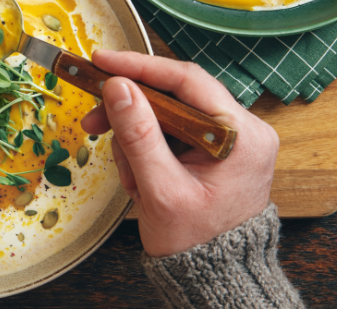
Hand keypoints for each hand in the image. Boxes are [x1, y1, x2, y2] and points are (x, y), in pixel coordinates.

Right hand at [81, 51, 278, 256]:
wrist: (213, 274)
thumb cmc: (196, 242)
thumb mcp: (160, 189)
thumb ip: (138, 135)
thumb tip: (118, 87)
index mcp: (242, 135)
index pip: (188, 81)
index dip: (140, 67)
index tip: (103, 62)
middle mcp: (243, 129)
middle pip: (174, 96)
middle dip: (130, 111)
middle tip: (93, 121)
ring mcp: (229, 139)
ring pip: (167, 114)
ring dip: (136, 138)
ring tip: (128, 174)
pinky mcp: (214, 149)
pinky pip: (171, 132)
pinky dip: (147, 148)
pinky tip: (138, 174)